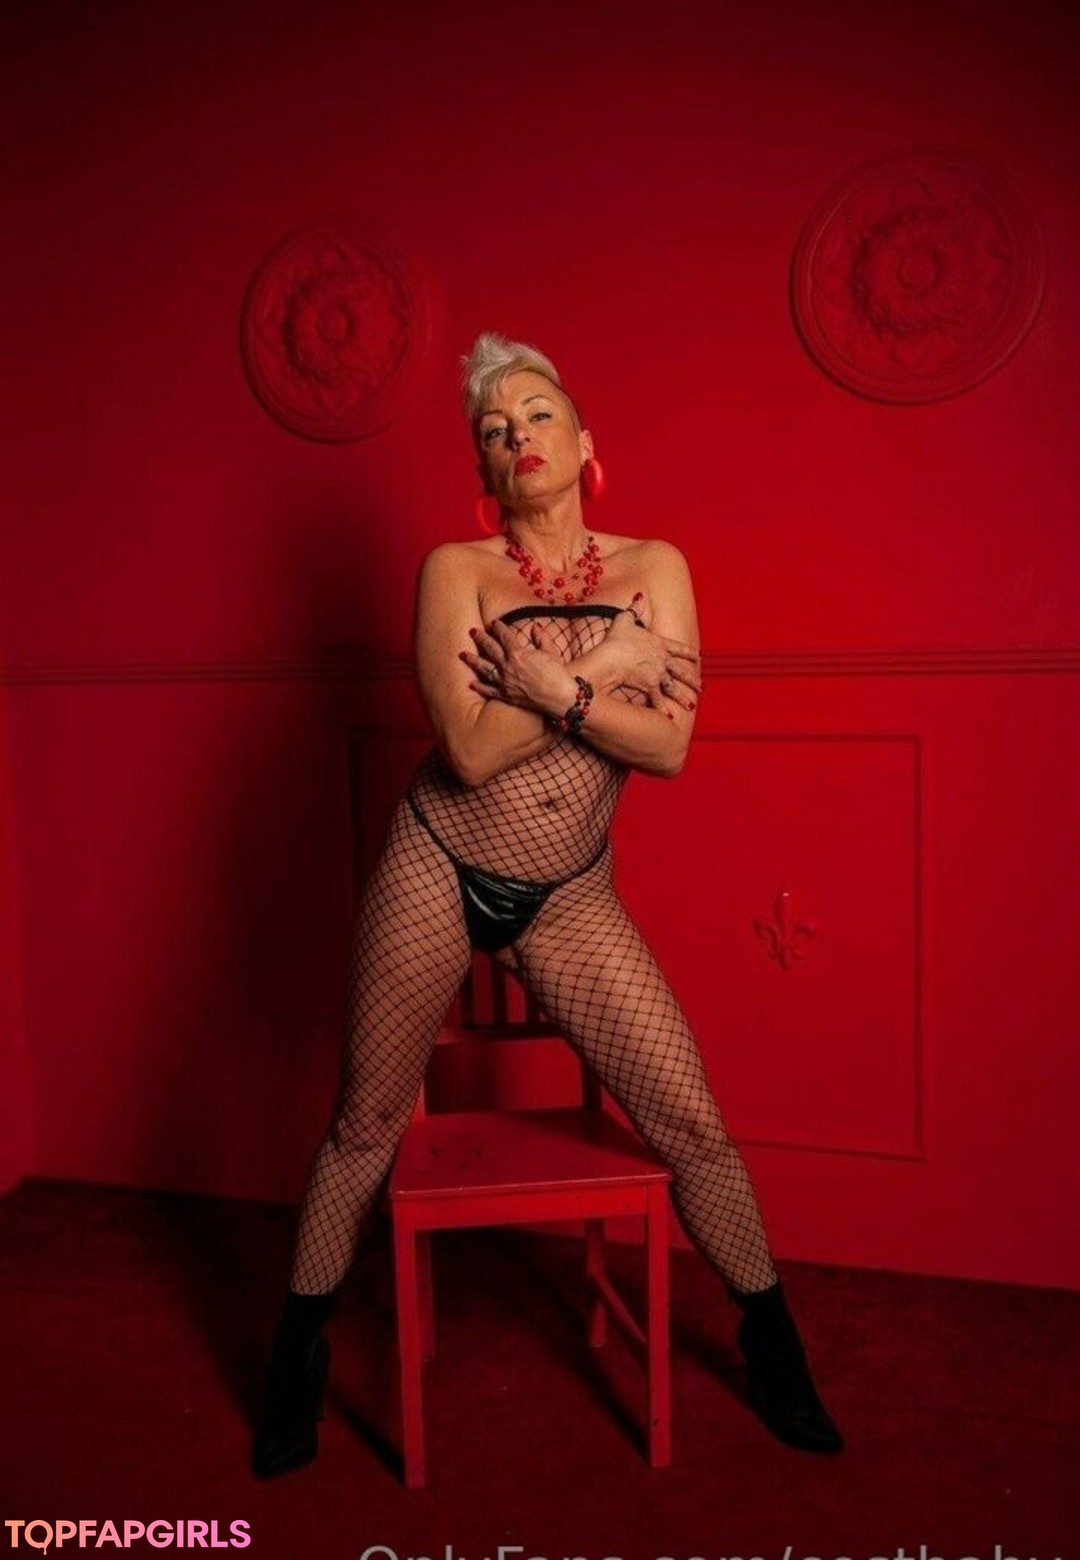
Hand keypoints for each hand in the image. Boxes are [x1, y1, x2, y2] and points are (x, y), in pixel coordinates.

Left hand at [459, 619, 575, 714]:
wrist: (558, 698)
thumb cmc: (557, 675)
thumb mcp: (550, 652)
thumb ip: (541, 638)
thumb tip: (535, 627)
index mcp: (518, 653)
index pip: (505, 636)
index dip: (498, 628)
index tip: (494, 623)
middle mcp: (507, 666)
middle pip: (490, 649)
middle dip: (480, 638)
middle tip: (472, 631)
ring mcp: (504, 682)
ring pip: (484, 668)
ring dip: (472, 660)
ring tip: (462, 654)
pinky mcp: (505, 695)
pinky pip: (488, 690)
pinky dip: (479, 686)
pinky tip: (471, 682)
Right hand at [596, 597, 701, 712]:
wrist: (612, 656)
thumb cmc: (617, 638)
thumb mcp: (625, 619)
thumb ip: (634, 608)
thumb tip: (639, 595)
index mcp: (659, 643)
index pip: (679, 648)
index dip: (688, 653)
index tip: (698, 658)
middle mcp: (662, 659)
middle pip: (681, 670)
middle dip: (692, 679)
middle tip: (701, 687)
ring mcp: (658, 673)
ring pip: (674, 687)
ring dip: (683, 697)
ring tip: (691, 705)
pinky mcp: (649, 686)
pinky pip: (658, 700)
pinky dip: (663, 709)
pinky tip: (670, 717)